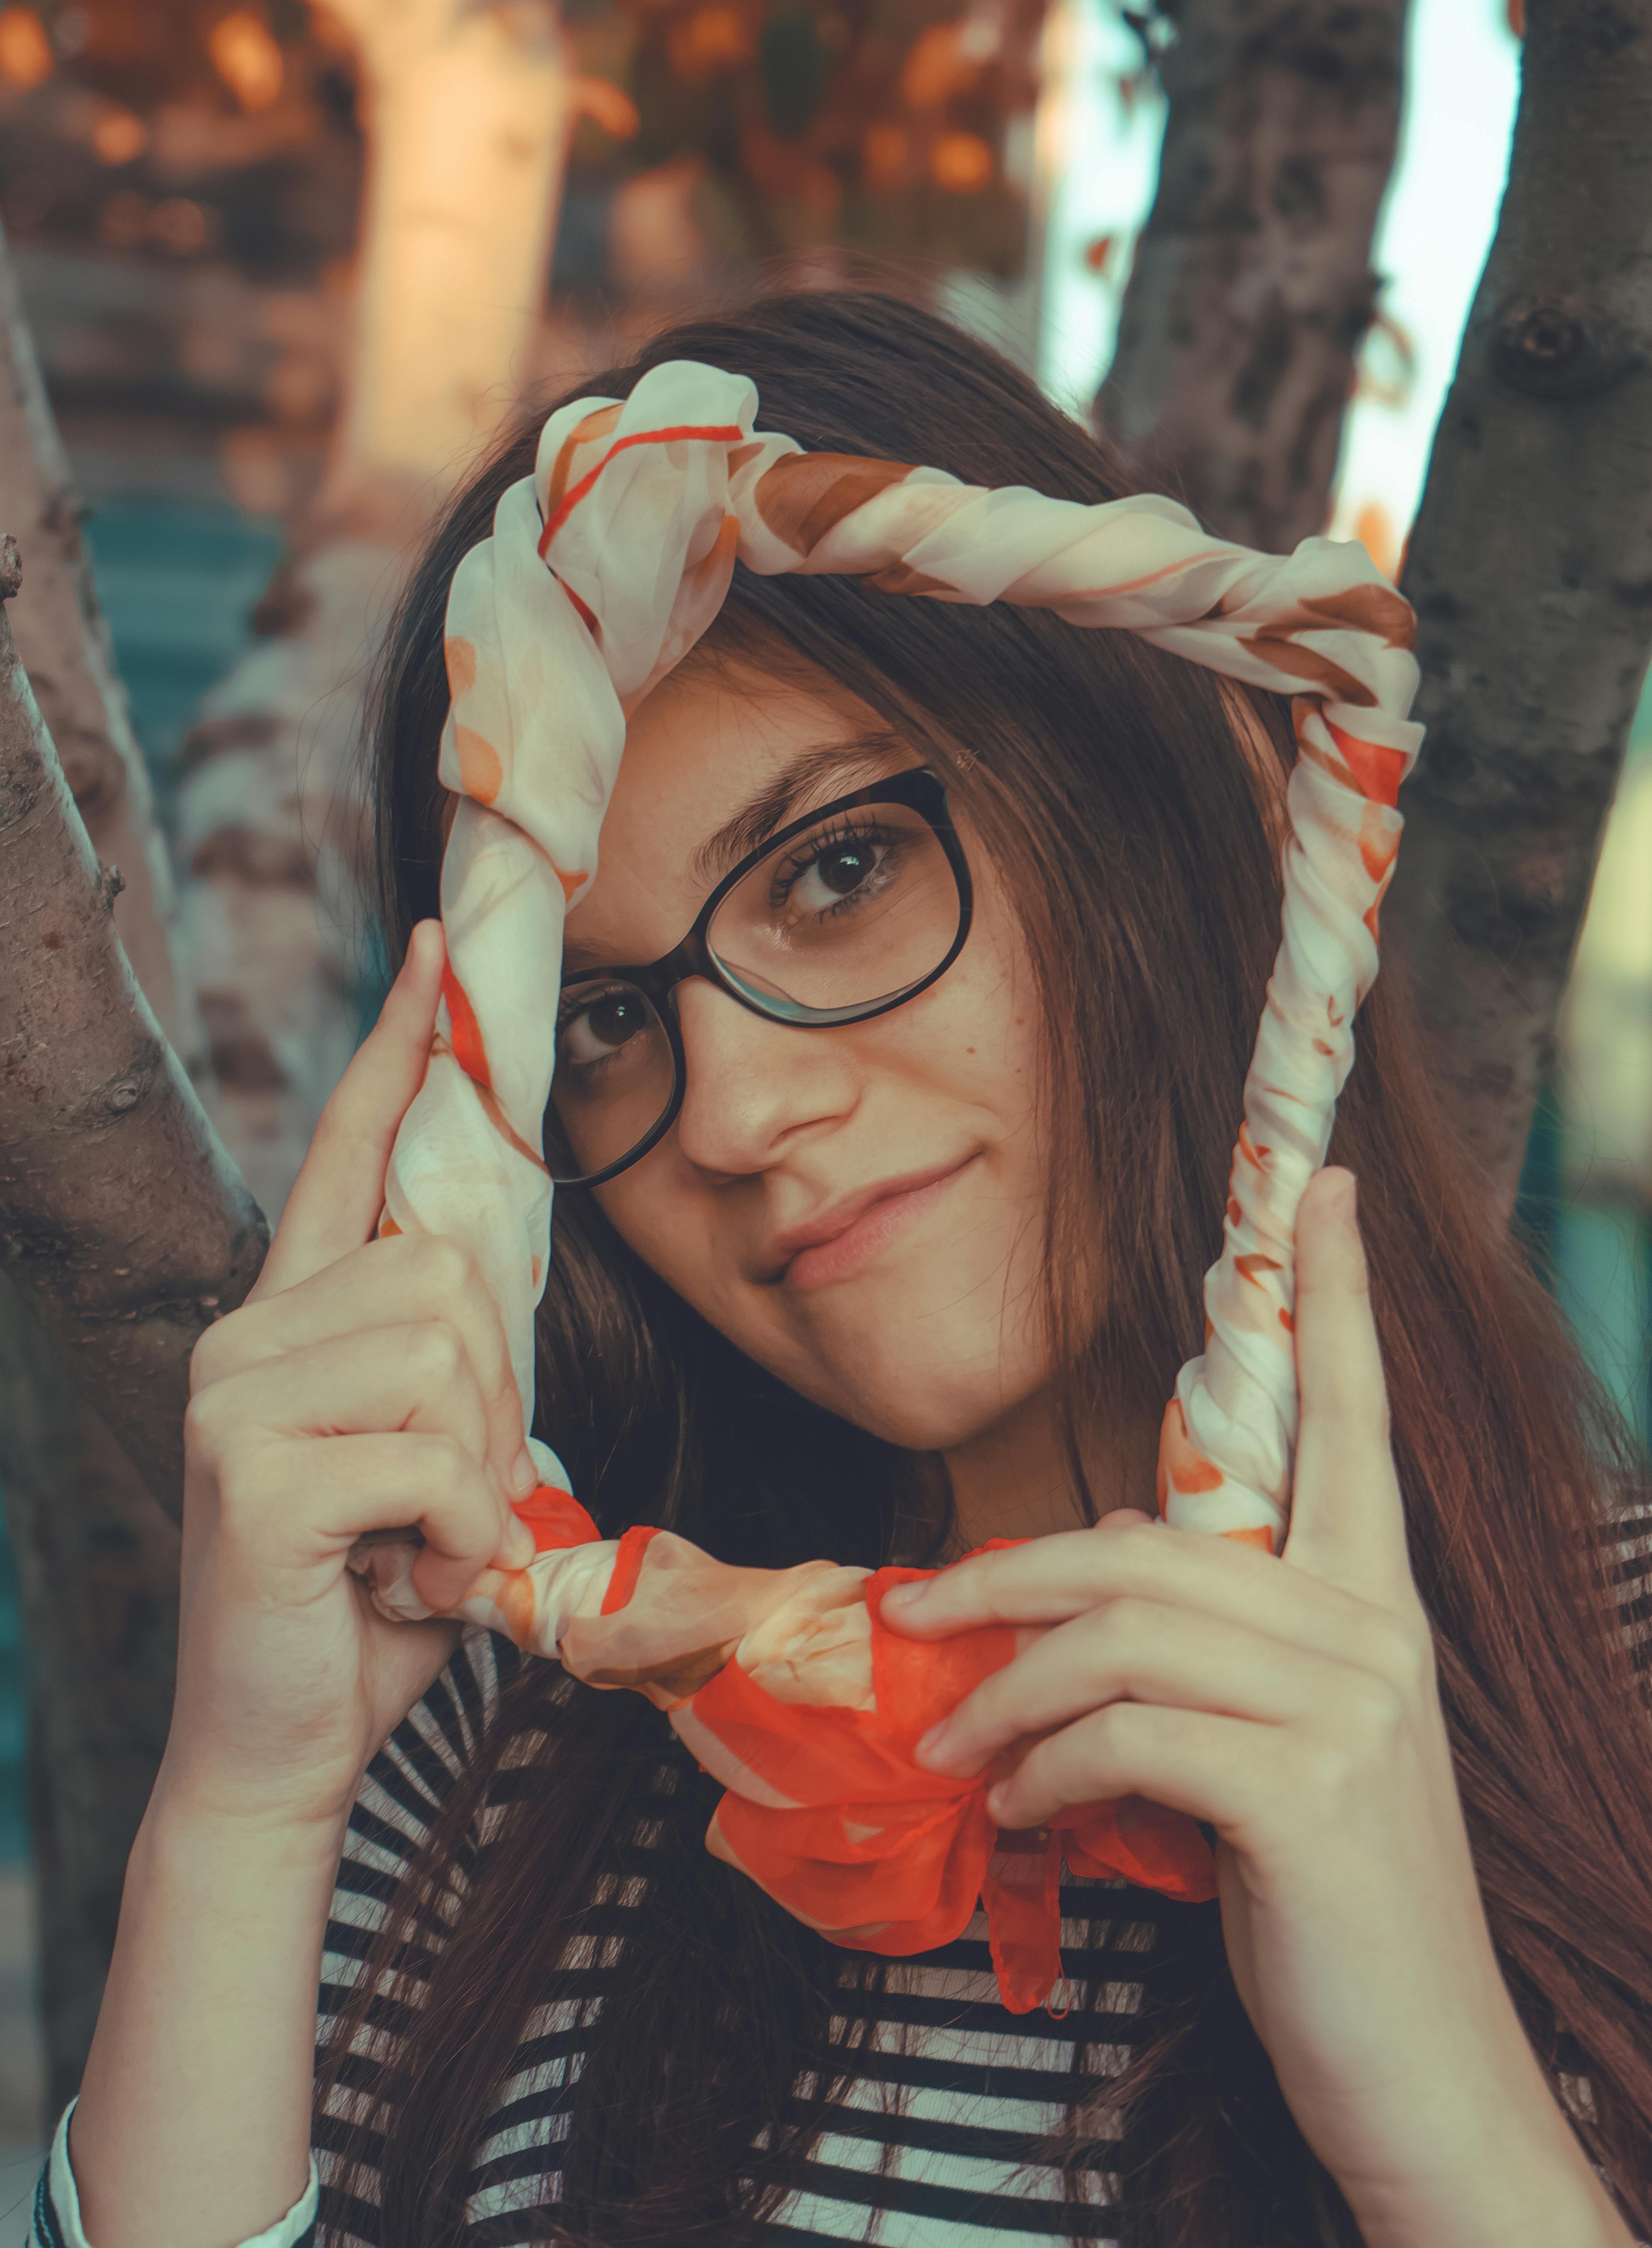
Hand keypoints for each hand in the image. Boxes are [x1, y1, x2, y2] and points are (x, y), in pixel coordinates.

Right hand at [162, 919, 536, 1839]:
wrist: (285, 1746)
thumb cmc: (369, 1602)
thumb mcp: (426, 1463)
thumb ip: (446, 1372)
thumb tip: (485, 1305)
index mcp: (288, 1322)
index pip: (344, 1154)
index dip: (389, 1049)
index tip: (426, 944)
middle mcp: (246, 1337)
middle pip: (447, 1281)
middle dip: (490, 1402)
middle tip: (443, 1501)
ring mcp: (235, 1398)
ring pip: (444, 1359)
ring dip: (473, 1473)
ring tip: (420, 1543)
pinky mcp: (250, 1472)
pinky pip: (429, 1457)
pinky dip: (456, 1535)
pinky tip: (406, 1581)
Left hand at [882, 1169, 1628, 2247]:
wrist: (1414, 2066)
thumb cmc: (1326, 1899)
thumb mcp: (1271, 1748)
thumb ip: (1208, 1652)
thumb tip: (1084, 1584)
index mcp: (1373, 1603)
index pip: (1357, 1418)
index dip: (1337, 1298)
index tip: (1328, 1182)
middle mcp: (1373, 1633)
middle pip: (1152, 1542)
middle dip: (1012, 1570)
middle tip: (916, 1613)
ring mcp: (1348, 1712)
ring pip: (1121, 1633)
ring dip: (1005, 1690)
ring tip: (953, 1742)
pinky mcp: (1305, 1796)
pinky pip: (1126, 1734)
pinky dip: (1048, 1768)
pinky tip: (1026, 1809)